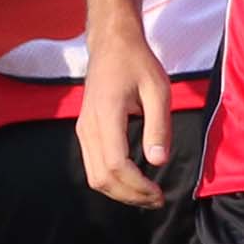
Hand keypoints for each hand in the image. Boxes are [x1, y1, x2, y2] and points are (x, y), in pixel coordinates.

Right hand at [75, 22, 172, 208]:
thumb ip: (158, 125)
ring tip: (147, 195)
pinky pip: (93, 167)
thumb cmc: (137, 62)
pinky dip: (112, 181)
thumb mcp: (158, 89)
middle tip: (157, 199)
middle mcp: (88, 126)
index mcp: (107, 114)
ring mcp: (83, 130)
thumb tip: (158, 161)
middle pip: (102, 178)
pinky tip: (133, 181)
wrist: (111, 44)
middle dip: (130, 195)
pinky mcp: (84, 132)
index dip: (137, 185)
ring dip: (120, 192)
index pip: (116, 164)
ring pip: (94, 176)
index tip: (160, 192)